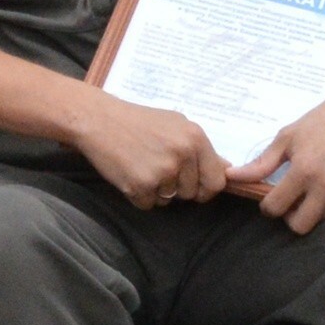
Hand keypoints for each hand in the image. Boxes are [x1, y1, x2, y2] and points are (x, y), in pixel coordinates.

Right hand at [68, 88, 231, 209]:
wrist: (98, 119)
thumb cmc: (137, 120)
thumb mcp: (176, 124)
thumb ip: (201, 148)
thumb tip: (227, 169)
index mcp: (195, 138)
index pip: (216, 181)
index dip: (206, 188)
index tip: (196, 187)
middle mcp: (183, 155)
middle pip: (191, 193)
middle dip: (176, 187)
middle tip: (156, 166)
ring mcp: (162, 171)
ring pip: (169, 200)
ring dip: (157, 191)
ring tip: (141, 166)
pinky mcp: (141, 185)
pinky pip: (148, 204)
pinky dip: (138, 195)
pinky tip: (129, 173)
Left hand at [231, 82, 324, 235]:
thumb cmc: (324, 118)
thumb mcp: (288, 136)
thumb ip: (262, 163)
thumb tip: (232, 176)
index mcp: (304, 171)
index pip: (276, 208)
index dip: (267, 206)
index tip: (270, 196)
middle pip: (300, 226)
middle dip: (289, 217)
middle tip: (289, 200)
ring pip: (322, 221)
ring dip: (311, 211)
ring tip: (308, 191)